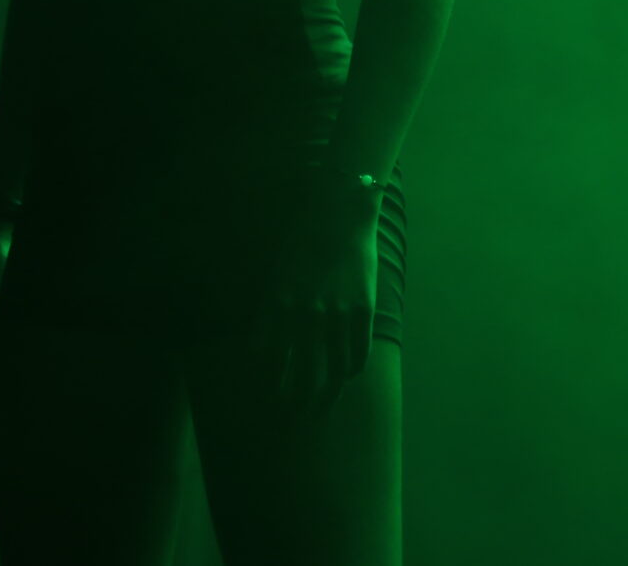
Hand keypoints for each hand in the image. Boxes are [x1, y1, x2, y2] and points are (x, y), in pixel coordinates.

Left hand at [259, 180, 380, 413]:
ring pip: (332, 370)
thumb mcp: (277, 277)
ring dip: (328, 391)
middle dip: (296, 400)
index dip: (267, 382)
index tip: (269, 393)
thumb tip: (269, 351)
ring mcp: (336, 313)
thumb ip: (273, 314)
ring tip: (325, 400)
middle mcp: (304, 314)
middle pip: (299, 374)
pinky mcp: (362, 309)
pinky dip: (353, 369)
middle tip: (296, 412)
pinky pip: (358, 353)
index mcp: (276, 304)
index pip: (266, 359)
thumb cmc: (302, 243)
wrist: (338, 214)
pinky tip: (349, 373)